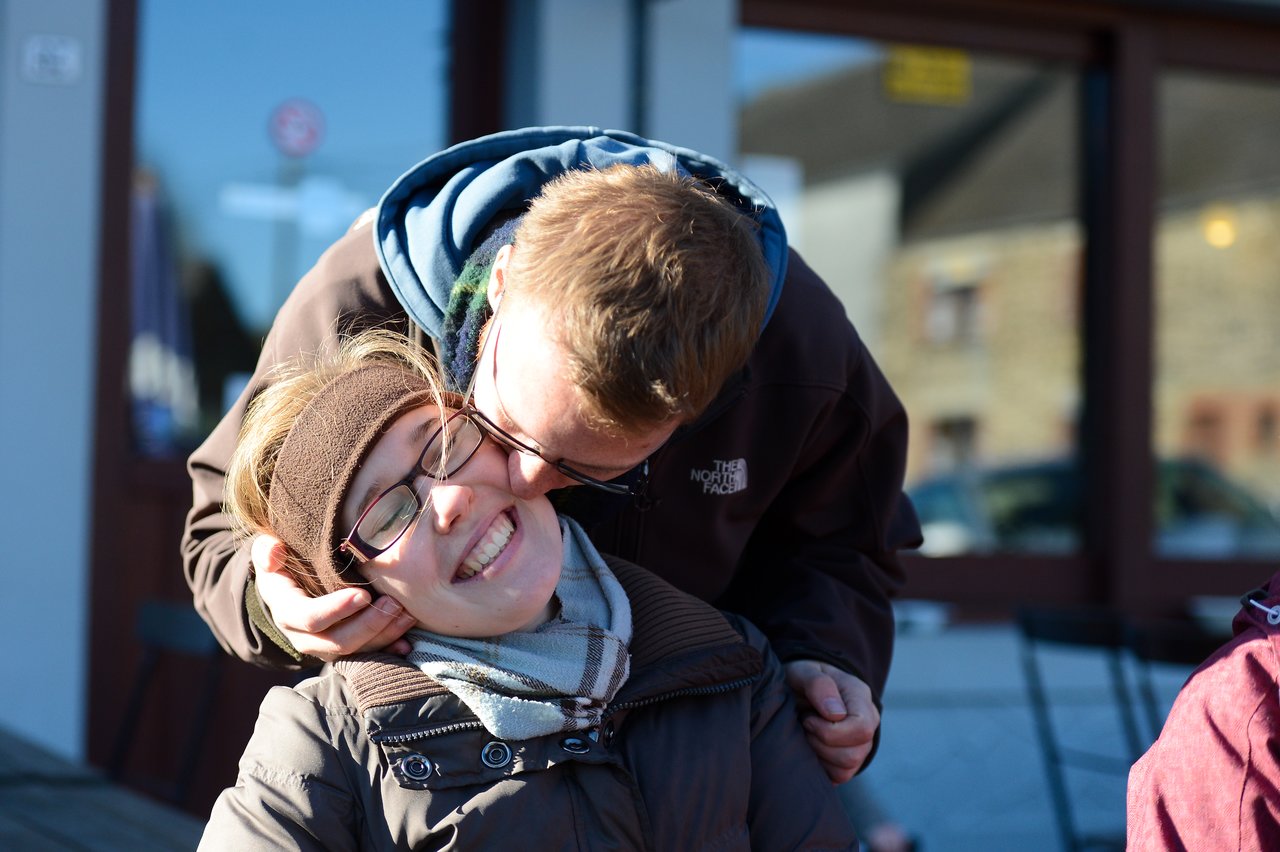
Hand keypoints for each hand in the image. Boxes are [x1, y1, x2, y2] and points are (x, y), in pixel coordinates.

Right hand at [253, 534, 415, 660]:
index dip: (336, 609)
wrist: (287, 589)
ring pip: (356, 650)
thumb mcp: (268, 555)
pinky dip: (388, 648)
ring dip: (384, 634)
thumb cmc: (283, 565)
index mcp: (286, 612)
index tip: (363, 594)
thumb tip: (273, 552)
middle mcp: (305, 637)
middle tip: (393, 603)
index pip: (310, 618)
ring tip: (407, 614)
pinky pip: (368, 654)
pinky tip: (407, 642)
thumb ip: (267, 551)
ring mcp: (325, 646)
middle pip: (338, 641)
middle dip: (369, 624)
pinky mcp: (344, 649)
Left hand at [783, 659, 878, 783]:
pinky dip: (820, 766)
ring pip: (848, 768)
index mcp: (860, 697)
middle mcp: (867, 722)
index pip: (862, 727)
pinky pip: (839, 776)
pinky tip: (810, 747)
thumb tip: (836, 714)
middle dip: (821, 743)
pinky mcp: (849, 760)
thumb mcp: (804, 672)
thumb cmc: (803, 678)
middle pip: (855, 753)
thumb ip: (819, 685)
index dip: (831, 730)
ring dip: (819, 754)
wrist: (800, 688)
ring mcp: (861, 743)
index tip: (808, 718)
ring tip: (808, 734)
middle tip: (805, 725)